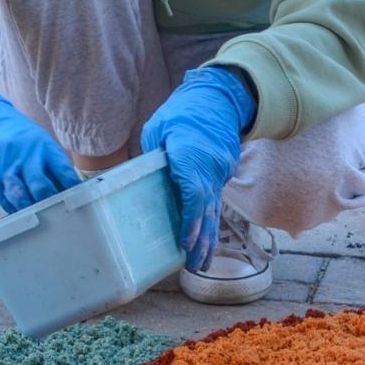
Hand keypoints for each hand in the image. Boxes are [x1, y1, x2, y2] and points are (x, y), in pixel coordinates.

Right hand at [0, 88, 79, 211]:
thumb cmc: (18, 135)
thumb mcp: (39, 140)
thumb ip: (52, 163)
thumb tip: (69, 189)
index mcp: (41, 145)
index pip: (62, 171)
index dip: (71, 189)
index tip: (77, 200)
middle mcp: (24, 157)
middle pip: (40, 186)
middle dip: (51, 203)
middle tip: (58, 214)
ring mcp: (5, 168)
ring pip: (20, 196)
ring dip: (31, 210)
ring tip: (40, 217)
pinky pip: (4, 200)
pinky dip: (15, 209)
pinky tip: (22, 213)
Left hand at [140, 66, 255, 269]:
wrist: (215, 100)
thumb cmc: (179, 114)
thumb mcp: (157, 130)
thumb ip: (153, 158)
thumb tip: (140, 182)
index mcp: (190, 155)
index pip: (193, 192)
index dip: (190, 219)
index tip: (185, 241)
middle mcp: (208, 167)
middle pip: (206, 208)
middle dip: (201, 239)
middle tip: (195, 265)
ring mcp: (219, 171)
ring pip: (214, 209)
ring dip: (208, 238)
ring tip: (203, 264)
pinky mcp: (223, 174)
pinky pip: (217, 201)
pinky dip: (212, 222)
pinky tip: (208, 242)